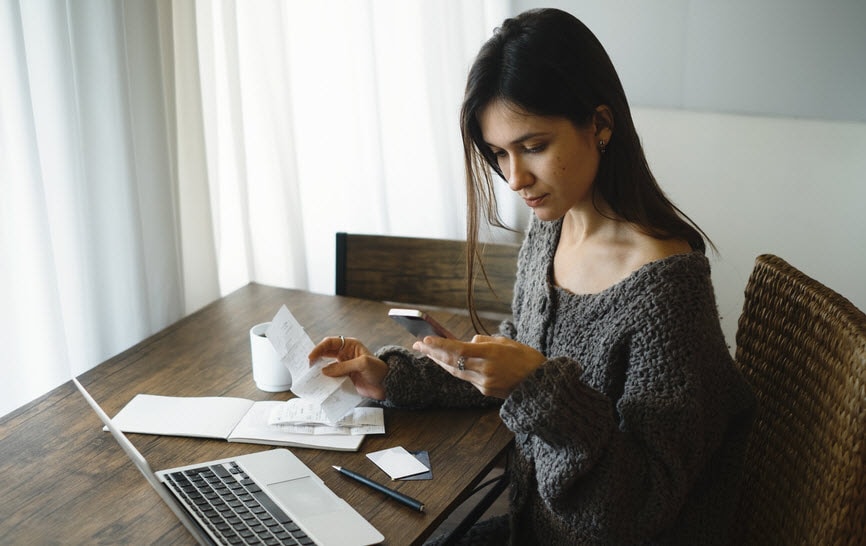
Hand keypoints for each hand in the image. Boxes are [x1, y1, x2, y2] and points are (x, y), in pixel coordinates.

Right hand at [308, 336, 387, 399]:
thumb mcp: (362, 364)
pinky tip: (320, 384)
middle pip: (325, 353)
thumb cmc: (379, 370)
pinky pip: (331, 377)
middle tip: (307, 366)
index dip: (319, 348)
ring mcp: (344, 366)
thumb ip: (344, 366)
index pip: (330, 342)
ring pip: (327, 366)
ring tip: (310, 375)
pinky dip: (325, 380)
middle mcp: (345, 354)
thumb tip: (325, 371)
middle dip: (316, 358)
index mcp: (350, 345)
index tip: (311, 357)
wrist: (386, 385)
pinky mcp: (344, 378)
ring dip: (319, 370)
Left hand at [412, 335, 545, 398]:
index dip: (439, 345)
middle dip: (433, 353)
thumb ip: (485, 341)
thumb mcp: (507, 342)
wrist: (541, 385)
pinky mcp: (485, 391)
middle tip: (418, 344)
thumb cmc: (526, 359)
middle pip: (452, 362)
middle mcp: (484, 370)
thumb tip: (468, 341)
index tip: (425, 339)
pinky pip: (466, 378)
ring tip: (427, 352)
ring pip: (456, 371)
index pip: (458, 349)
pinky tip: (447, 362)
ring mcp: (484, 383)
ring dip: (440, 361)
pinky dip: (456, 368)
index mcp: (491, 354)